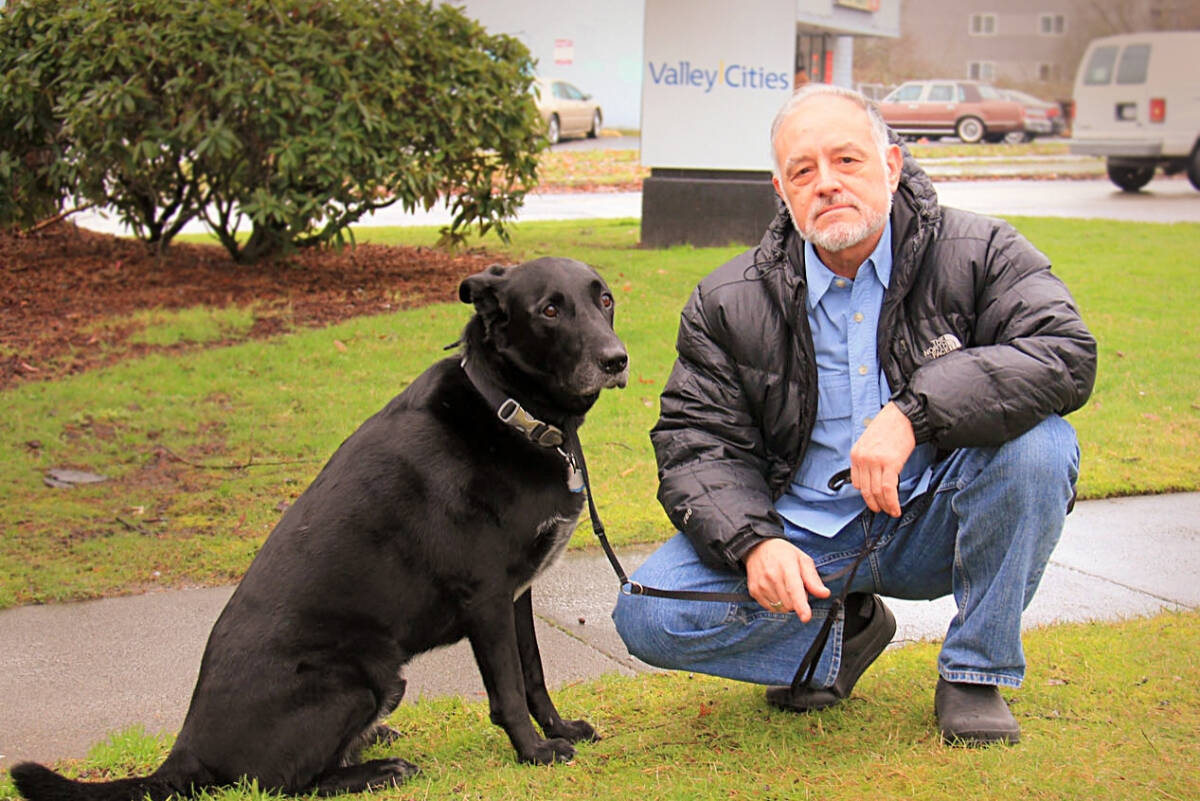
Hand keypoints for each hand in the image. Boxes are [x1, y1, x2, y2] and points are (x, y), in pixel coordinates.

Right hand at [743, 538, 829, 621]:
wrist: (758, 548)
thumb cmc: (783, 554)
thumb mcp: (803, 560)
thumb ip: (813, 579)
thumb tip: (824, 593)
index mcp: (787, 567)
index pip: (794, 590)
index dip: (801, 606)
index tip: (806, 617)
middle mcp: (772, 576)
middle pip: (790, 604)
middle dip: (797, 601)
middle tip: (795, 587)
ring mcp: (761, 585)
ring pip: (781, 608)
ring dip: (787, 602)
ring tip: (784, 586)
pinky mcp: (754, 591)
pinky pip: (771, 608)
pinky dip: (777, 604)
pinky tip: (776, 590)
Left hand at [849, 401, 915, 517]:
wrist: (902, 417)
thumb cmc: (888, 428)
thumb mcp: (868, 443)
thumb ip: (866, 460)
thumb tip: (871, 479)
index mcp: (856, 454)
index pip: (857, 482)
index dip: (866, 495)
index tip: (873, 500)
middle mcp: (863, 459)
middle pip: (866, 490)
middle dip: (874, 504)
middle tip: (881, 510)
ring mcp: (876, 462)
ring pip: (877, 492)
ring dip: (884, 505)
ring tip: (890, 511)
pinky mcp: (891, 463)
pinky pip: (888, 489)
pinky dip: (892, 502)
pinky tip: (896, 508)